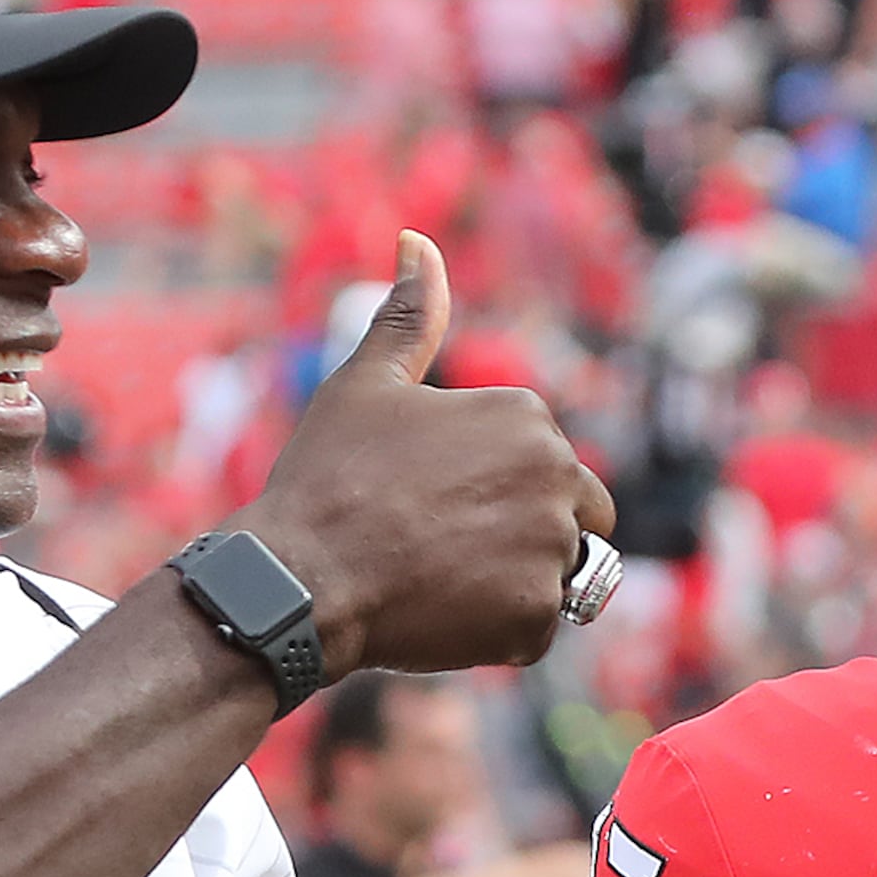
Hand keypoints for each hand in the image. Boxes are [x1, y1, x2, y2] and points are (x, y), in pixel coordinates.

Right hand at [239, 233, 615, 677]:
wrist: (301, 580)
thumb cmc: (328, 479)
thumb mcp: (366, 384)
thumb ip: (408, 317)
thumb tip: (416, 242)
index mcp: (526, 416)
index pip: (546, 466)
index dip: (491, 491)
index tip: (433, 503)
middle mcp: (556, 475)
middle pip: (576, 519)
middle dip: (527, 536)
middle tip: (448, 549)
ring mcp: (551, 549)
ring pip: (556, 577)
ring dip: (513, 586)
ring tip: (443, 583)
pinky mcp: (538, 617)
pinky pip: (535, 630)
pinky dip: (496, 635)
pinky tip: (441, 616)